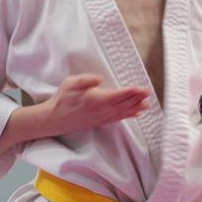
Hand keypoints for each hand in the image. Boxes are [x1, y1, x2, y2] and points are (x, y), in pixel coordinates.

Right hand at [34, 74, 150, 135]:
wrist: (53, 119)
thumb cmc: (61, 99)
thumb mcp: (70, 83)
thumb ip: (85, 80)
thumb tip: (99, 78)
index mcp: (94, 99)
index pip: (117, 95)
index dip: (131, 92)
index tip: (142, 89)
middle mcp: (100, 110)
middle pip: (122, 104)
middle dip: (137, 99)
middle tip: (148, 94)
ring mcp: (100, 118)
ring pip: (121, 112)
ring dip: (135, 108)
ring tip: (147, 104)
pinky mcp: (99, 122)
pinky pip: (117, 119)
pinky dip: (127, 116)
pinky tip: (135, 114)